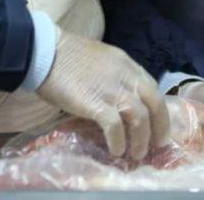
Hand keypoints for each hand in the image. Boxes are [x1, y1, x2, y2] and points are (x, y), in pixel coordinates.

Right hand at [37, 30, 169, 159]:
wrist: (44, 50)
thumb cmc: (65, 55)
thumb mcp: (100, 59)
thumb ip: (114, 75)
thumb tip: (119, 99)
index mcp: (126, 64)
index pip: (152, 88)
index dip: (158, 109)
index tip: (158, 125)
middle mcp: (125, 76)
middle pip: (154, 103)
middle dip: (159, 126)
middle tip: (157, 144)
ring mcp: (112, 90)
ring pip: (140, 117)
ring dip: (141, 139)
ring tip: (137, 153)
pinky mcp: (95, 103)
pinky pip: (115, 127)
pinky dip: (119, 141)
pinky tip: (116, 150)